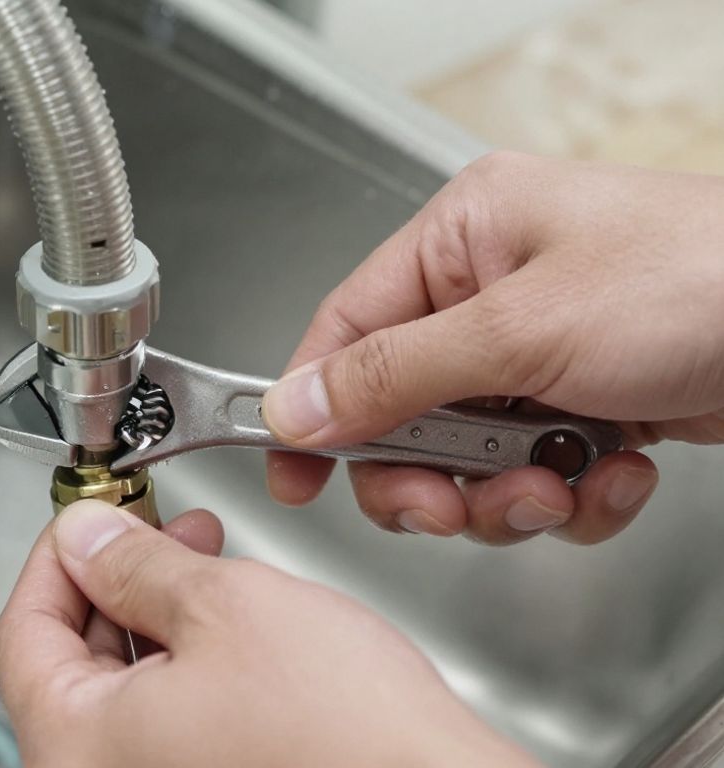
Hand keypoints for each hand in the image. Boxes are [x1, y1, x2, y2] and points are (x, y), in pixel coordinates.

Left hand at [0, 500, 534, 766]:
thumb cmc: (346, 736)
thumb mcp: (223, 607)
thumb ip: (134, 564)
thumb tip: (87, 537)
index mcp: (76, 748)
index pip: (24, 631)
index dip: (56, 557)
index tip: (89, 516)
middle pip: (70, 663)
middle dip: (115, 582)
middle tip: (158, 528)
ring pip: (122, 692)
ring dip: (155, 618)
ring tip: (207, 563)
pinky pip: (166, 725)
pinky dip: (186, 667)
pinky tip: (231, 629)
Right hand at [264, 152, 723, 544]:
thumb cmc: (700, 279)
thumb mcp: (521, 329)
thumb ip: (394, 374)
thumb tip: (296, 404)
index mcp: (461, 239)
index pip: (346, 330)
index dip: (312, 407)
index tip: (291, 474)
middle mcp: (493, 292)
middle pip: (403, 411)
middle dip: (432, 475)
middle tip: (454, 506)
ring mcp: (545, 351)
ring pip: (468, 456)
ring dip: (509, 493)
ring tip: (561, 484)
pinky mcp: (590, 400)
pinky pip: (537, 472)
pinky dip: (572, 493)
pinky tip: (614, 474)